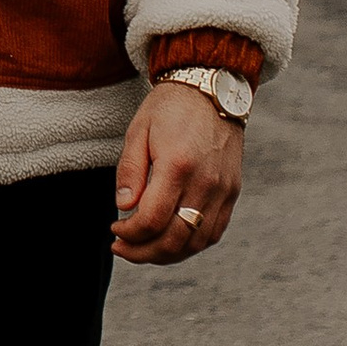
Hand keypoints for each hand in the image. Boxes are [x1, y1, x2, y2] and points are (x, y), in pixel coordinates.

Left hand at [111, 83, 243, 264]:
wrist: (212, 91)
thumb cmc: (170, 109)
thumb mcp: (138, 131)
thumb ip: (130, 172)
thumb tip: (124, 208)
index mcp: (177, 165)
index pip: (152, 220)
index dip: (128, 234)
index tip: (114, 230)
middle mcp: (205, 182)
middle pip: (174, 239)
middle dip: (143, 252)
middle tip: (122, 248)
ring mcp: (223, 190)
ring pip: (196, 242)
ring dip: (167, 254)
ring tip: (143, 249)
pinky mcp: (232, 192)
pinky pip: (213, 232)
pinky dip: (191, 245)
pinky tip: (170, 240)